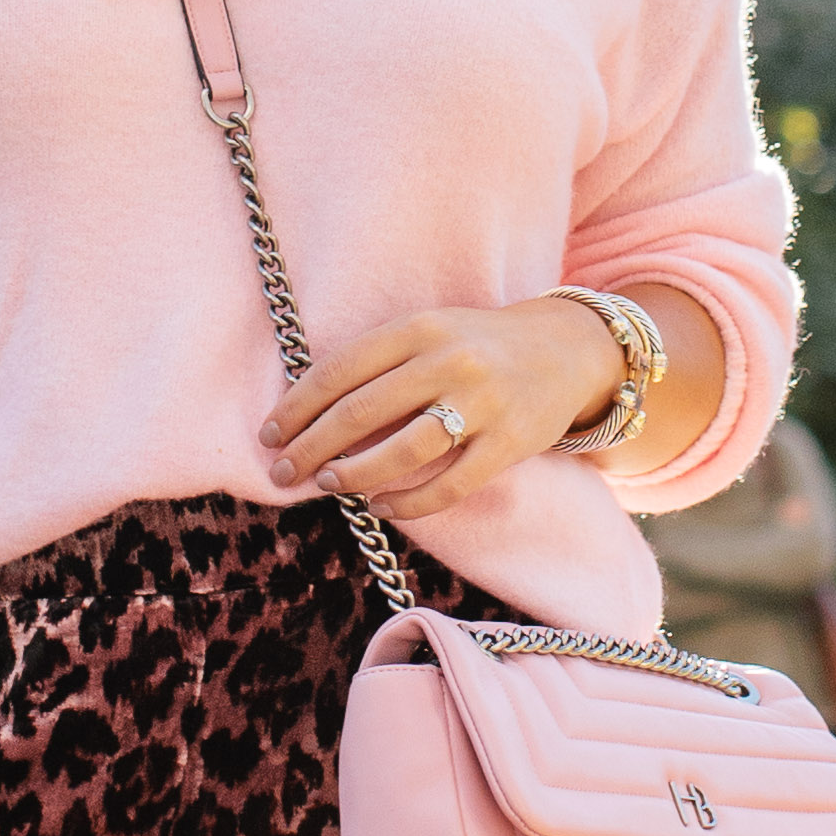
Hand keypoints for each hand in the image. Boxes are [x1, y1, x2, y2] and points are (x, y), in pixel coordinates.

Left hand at [266, 297, 611, 519]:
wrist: (566, 350)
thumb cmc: (477, 346)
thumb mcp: (430, 333)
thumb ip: (379, 365)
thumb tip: (309, 416)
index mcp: (420, 328)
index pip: (340, 370)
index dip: (297, 407)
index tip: (269, 435)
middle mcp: (449, 361)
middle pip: (361, 412)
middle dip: (312, 447)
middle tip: (283, 472)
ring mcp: (482, 403)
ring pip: (402, 451)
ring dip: (354, 475)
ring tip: (327, 485)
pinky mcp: (509, 443)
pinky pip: (448, 484)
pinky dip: (408, 503)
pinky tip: (381, 507)